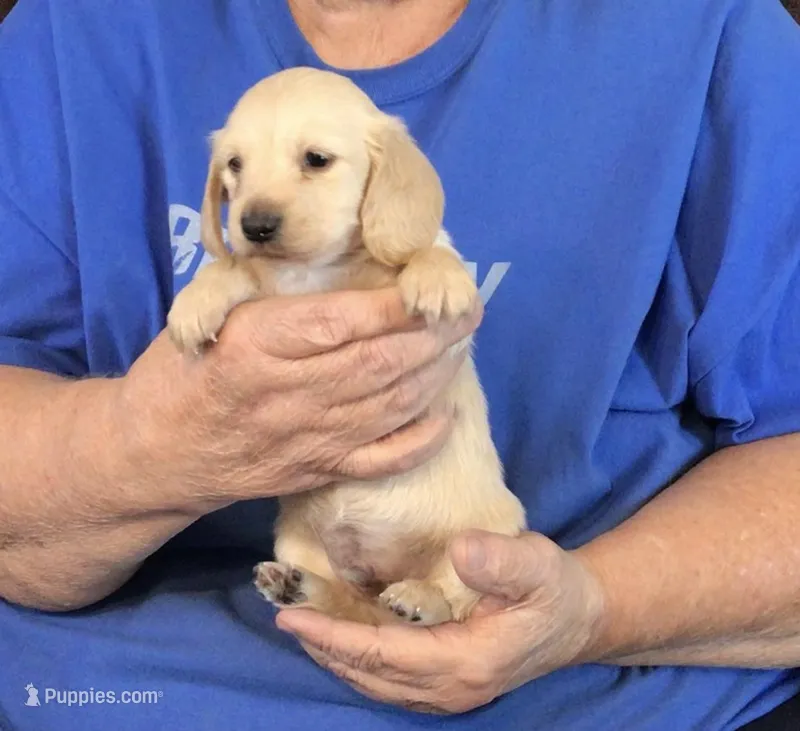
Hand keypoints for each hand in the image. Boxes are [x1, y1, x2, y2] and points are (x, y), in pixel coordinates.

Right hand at [118, 287, 479, 511]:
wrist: (152, 454)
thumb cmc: (181, 372)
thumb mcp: (205, 312)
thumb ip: (260, 288)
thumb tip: (328, 259)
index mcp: (257, 344)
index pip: (341, 323)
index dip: (395, 306)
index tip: (431, 285)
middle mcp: (288, 393)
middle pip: (378, 364)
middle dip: (433, 336)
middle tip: (468, 310)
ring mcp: (306, 439)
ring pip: (388, 406)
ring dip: (435, 375)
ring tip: (462, 345)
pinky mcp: (316, 471)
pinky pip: (379, 461)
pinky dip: (419, 441)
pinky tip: (446, 413)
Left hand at [275, 531, 605, 713]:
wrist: (577, 619)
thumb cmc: (555, 589)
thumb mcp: (539, 566)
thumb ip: (504, 561)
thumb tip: (463, 551)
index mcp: (467, 661)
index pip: (384, 653)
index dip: (334, 636)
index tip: (292, 616)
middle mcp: (451, 687)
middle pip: (370, 673)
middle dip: (323, 647)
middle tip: (283, 614)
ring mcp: (448, 691)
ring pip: (376, 681)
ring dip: (335, 655)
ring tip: (302, 625)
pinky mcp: (447, 682)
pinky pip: (389, 678)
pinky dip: (358, 659)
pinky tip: (343, 636)